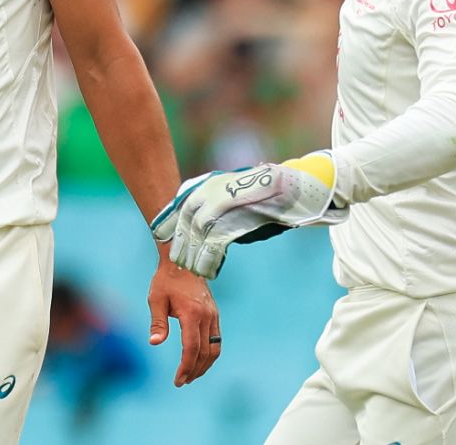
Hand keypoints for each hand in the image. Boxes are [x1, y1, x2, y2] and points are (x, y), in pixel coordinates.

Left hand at [148, 254, 220, 386]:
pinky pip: (216, 340)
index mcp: (191, 314)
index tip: (178, 380)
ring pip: (214, 349)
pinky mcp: (214, 315)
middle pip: (204, 353)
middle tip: (183, 382)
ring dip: (204, 365)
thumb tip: (155, 343)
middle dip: (194, 371)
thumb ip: (158, 323)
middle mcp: (206, 317)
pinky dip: (210, 354)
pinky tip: (200, 360)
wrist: (184, 261)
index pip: (191, 348)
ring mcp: (213, 316)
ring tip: (192, 375)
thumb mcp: (156, 299)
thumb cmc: (166, 280)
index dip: (185, 367)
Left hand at [150, 153, 347, 279]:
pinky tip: (208, 271)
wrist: (292, 186)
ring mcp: (218, 198)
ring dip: (194, 255)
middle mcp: (207, 188)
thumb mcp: (234, 198)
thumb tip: (200, 234)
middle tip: (180, 263)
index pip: (178, 207)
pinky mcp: (232, 214)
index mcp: (205, 183)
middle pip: (185, 222)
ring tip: (194, 270)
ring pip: (196, 234)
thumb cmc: (265, 197)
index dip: (169, 225)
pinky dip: (209, 259)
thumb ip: (217, 212)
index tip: (163, 241)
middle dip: (181, 245)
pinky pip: (213, 241)